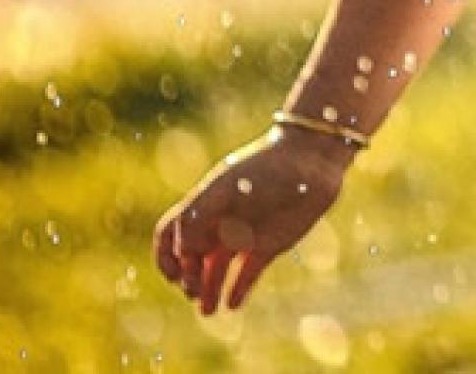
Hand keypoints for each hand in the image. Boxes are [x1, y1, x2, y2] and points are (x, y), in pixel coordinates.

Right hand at [153, 126, 353, 312]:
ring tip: (207, 311)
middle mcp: (220, 225)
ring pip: (217, 272)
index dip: (166, 258)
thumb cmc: (262, 170)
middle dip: (188, 280)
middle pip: (192, 261)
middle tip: (194, 291)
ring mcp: (243, 237)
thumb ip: (195, 219)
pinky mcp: (267, 247)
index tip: (175, 271)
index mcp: (204, 208)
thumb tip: (182, 253)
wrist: (309, 164)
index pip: (170, 238)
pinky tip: (232, 304)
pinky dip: (238, 291)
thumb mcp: (222, 189)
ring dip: (209, 292)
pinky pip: (246, 275)